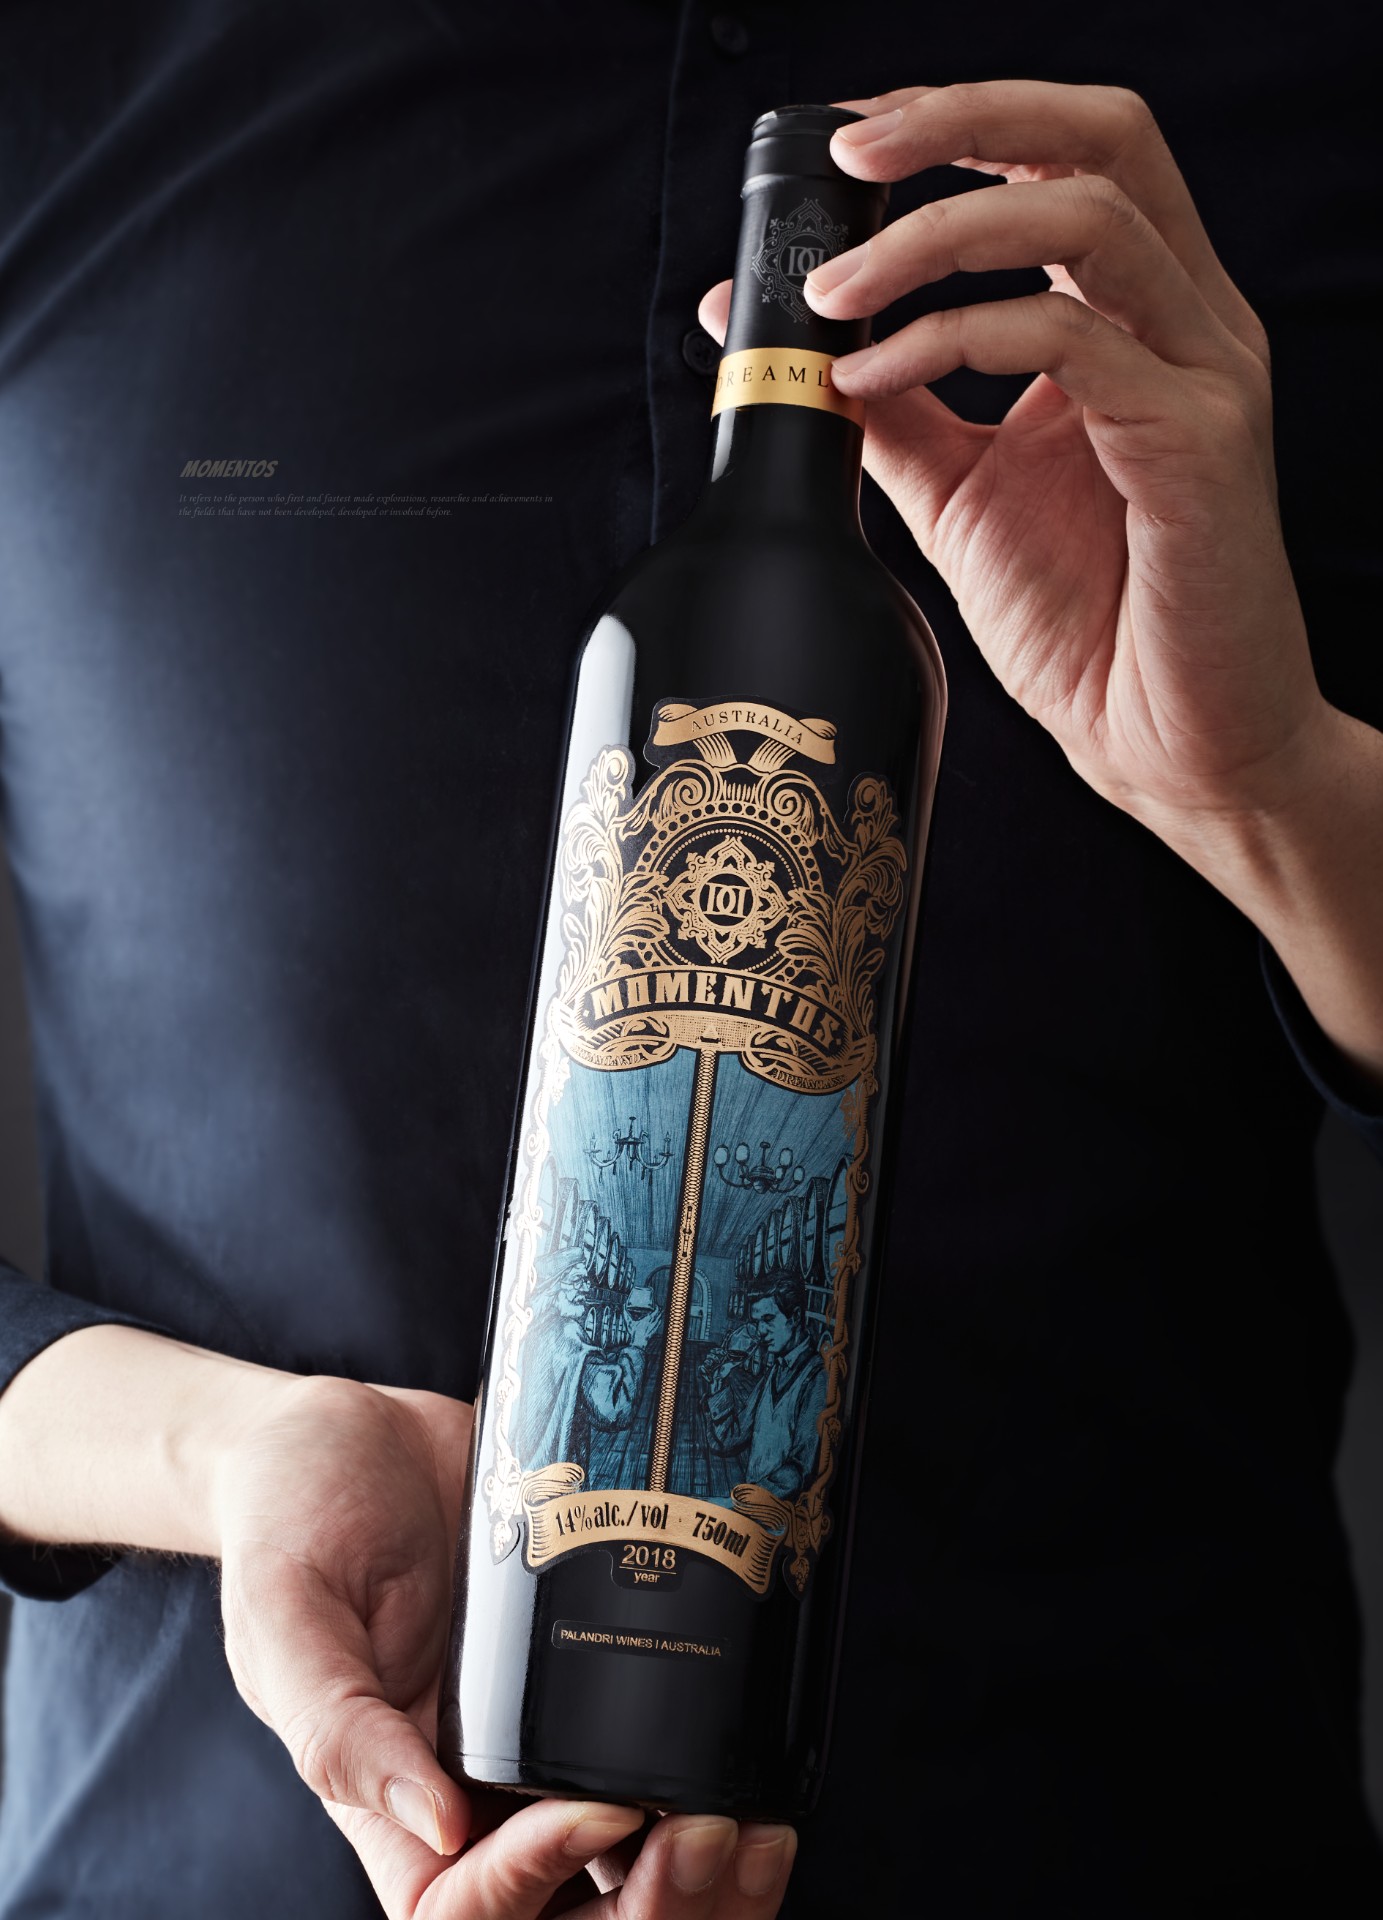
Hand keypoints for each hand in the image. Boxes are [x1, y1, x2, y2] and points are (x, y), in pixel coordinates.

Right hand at [215, 1372, 795, 1915]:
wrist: (358, 1430)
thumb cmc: (292, 1518)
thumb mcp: (284, 1611)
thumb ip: (335, 1722)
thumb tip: (438, 1825)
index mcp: (393, 1796)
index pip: (464, 1911)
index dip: (535, 1885)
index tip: (599, 1806)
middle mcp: (474, 1789)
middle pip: (568, 1918)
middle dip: (650, 1907)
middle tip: (715, 1834)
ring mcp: (541, 1739)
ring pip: (629, 1868)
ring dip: (702, 1880)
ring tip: (758, 1827)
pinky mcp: (591, 1677)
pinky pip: (657, 1762)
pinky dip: (716, 1786)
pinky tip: (761, 1765)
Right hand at [628, 1304, 662, 1350]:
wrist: (638, 1343)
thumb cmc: (634, 1333)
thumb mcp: (629, 1323)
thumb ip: (626, 1315)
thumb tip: (623, 1307)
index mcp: (646, 1320)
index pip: (654, 1312)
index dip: (657, 1308)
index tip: (656, 1305)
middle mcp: (651, 1323)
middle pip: (658, 1315)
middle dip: (659, 1311)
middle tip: (659, 1307)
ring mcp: (653, 1327)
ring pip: (659, 1320)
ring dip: (660, 1315)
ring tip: (661, 1312)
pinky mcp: (653, 1331)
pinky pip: (658, 1325)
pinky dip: (659, 1321)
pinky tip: (660, 1320)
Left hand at [700, 80, 1325, 839]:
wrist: (1169, 746)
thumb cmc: (1087, 622)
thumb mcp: (959, 493)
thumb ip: (891, 407)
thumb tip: (780, 339)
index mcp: (1140, 318)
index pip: (1067, 158)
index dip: (963, 121)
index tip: (851, 142)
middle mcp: (1189, 323)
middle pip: (1102, 136)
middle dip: (965, 120)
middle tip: (849, 155)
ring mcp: (1206, 375)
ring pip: (1086, 218)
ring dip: (937, 235)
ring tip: (831, 294)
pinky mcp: (1199, 444)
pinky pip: (1068, 342)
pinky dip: (952, 338)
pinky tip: (874, 375)